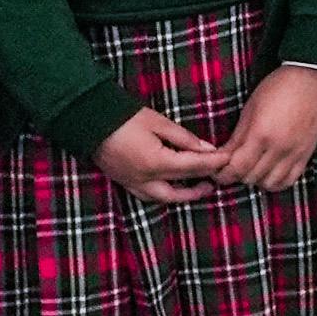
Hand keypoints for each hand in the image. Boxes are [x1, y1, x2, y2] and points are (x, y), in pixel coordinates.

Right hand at [96, 106, 230, 205]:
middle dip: (203, 182)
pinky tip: (175, 187)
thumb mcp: (159, 123)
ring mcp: (132, 183)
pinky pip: (149, 195)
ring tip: (201, 186)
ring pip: (165, 198)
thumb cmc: (124, 118)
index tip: (227, 158)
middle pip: (182, 186)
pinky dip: (166, 194)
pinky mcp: (124, 182)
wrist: (89, 121)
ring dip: (185, 195)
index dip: (213, 163)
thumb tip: (207, 148)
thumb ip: (184, 138)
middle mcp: (144, 179)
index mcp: (155, 163)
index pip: (193, 167)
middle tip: (219, 175)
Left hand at [214, 70, 316, 191]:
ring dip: (255, 180)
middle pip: (250, 178)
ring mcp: (295, 154)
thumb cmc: (278, 88)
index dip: (221, 173)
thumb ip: (237, 138)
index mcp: (261, 135)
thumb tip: (223, 157)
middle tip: (229, 166)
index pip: (236, 168)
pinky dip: (275, 181)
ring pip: (269, 184)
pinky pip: (289, 180)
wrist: (312, 79)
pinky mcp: (306, 155)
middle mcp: (279, 149)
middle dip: (235, 175)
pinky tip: (268, 171)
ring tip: (250, 168)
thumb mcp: (250, 110)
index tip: (215, 169)